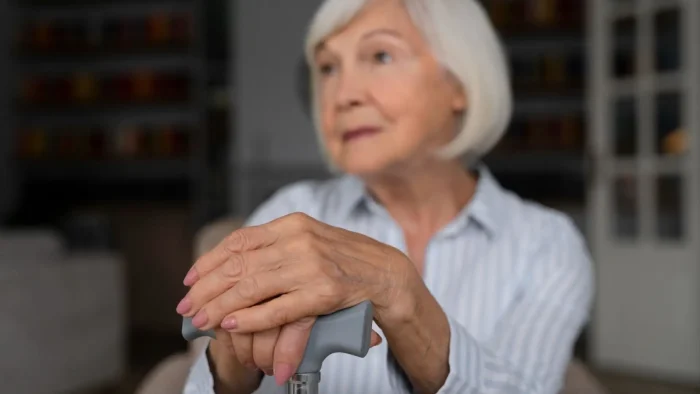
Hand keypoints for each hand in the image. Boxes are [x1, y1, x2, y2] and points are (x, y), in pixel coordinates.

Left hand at [177, 213, 414, 381]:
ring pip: (252, 287)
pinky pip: (278, 309)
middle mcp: (300, 240)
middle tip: (187, 306)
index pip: (240, 241)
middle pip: (239, 265)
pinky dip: (251, 319)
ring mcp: (312, 266)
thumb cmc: (345, 260)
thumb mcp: (310, 241)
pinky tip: (232, 325)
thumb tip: (236, 262)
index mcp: (293, 224)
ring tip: (201, 320)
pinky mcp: (323, 292)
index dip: (209, 260)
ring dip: (220, 307)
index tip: (190, 279)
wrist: (387, 274)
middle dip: (207, 288)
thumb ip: (277, 246)